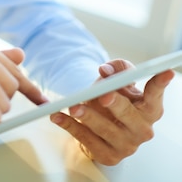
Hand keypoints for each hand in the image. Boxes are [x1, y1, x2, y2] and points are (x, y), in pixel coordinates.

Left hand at [50, 58, 174, 165]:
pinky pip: (87, 140)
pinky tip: (59, 117)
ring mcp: (126, 145)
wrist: (102, 122)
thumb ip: (115, 69)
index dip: (160, 84)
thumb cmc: (114, 97)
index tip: (165, 71)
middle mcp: (142, 128)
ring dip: (88, 117)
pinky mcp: (108, 155)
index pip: (155, 95)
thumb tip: (105, 71)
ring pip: (106, 130)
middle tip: (104, 95)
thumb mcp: (118, 79)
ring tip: (73, 106)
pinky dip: (71, 127)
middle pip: (130, 115)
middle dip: (116, 104)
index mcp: (149, 109)